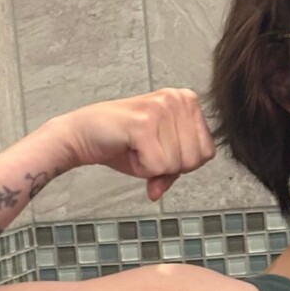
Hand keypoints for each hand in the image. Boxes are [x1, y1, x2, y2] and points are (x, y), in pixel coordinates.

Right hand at [58, 87, 216, 200]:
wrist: (82, 134)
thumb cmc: (121, 143)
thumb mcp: (159, 158)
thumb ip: (174, 172)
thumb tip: (160, 191)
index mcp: (188, 100)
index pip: (207, 152)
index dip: (182, 164)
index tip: (159, 152)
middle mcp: (178, 98)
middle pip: (195, 160)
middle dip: (168, 167)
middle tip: (145, 151)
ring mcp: (162, 108)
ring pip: (176, 165)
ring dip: (152, 168)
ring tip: (136, 149)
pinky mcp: (144, 122)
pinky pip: (158, 166)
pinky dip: (141, 169)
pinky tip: (129, 150)